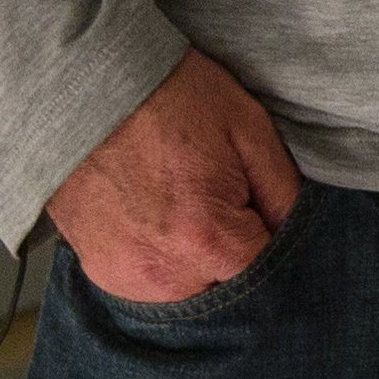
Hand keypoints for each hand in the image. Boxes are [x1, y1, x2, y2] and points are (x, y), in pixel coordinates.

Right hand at [46, 48, 302, 306]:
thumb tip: (297, 233)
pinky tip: (161, 216)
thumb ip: (284, 193)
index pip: (268, 272)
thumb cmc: (169, 99)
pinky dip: (167, 259)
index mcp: (206, 237)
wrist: (80, 90)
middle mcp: (162, 272)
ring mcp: (125, 276)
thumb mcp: (248, 129)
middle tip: (223, 197)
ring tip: (188, 203)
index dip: (274, 239)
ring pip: (193, 288)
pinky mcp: (100, 272)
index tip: (262, 209)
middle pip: (229, 284)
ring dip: (202, 260)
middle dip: (237, 251)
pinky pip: (154, 283)